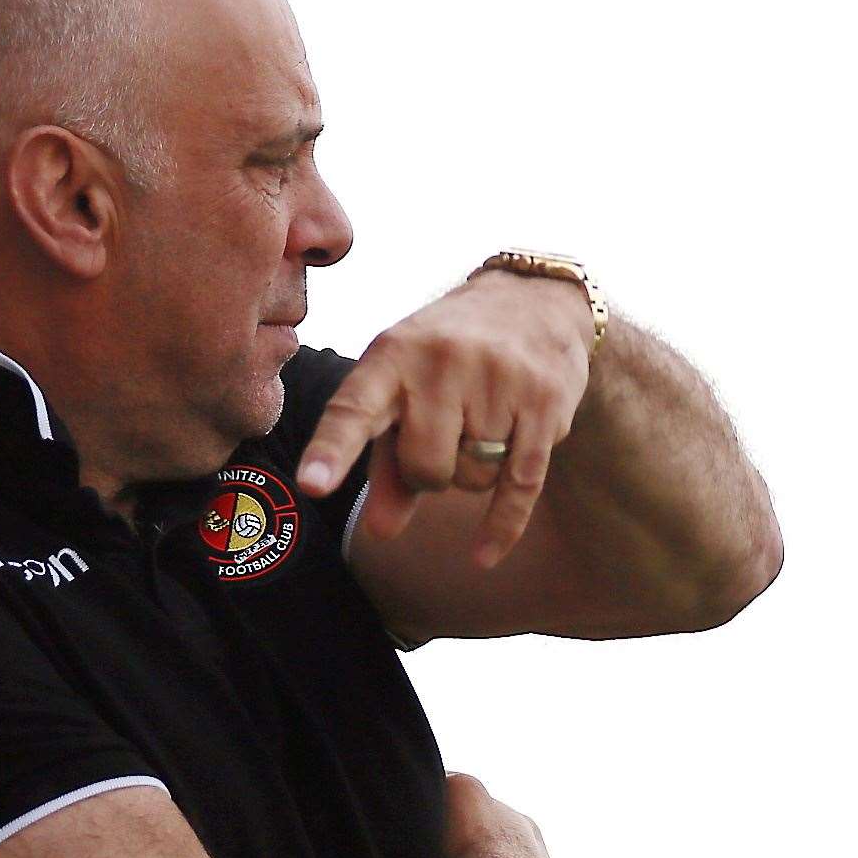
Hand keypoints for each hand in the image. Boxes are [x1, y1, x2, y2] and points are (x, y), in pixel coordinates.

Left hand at [296, 269, 594, 567]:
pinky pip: (518, 486)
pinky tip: (483, 555)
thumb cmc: (446, 361)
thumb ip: (386, 464)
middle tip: (443, 439)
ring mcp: (497, 378)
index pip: (353, 410)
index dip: (331, 451)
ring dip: (472, 473)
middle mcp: (442, 361)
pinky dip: (501, 525)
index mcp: (390, 356)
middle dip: (429, 475)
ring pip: (472, 478)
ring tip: (480, 428)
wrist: (534, 301)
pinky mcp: (544, 401)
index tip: (312, 485)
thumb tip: (379, 533)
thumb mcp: (403, 394)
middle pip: (424, 467)